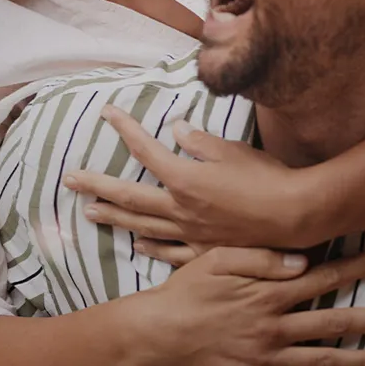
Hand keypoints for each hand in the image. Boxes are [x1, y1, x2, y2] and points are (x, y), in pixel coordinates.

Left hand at [64, 106, 320, 248]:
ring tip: (90, 212)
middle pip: (128, 196)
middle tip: (70, 180)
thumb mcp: (231, 150)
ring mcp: (190, 233)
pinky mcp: (204, 251)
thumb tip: (174, 130)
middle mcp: (179, 209)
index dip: (124, 129)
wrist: (295, 216)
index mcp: (183, 179)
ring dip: (114, 217)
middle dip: (96, 186)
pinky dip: (150, 248)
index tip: (106, 113)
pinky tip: (138, 245)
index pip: (145, 149)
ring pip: (142, 226)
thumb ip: (198, 141)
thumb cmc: (266, 177)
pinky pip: (170, 251)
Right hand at [126, 245, 364, 365]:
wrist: (159, 336)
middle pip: (336, 321)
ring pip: (326, 358)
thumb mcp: (217, 260)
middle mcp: (275, 327)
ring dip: (364, 359)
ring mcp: (270, 356)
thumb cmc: (186, 292)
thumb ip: (261, 257)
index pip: (324, 277)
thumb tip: (303, 259)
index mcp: (268, 293)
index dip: (358, 267)